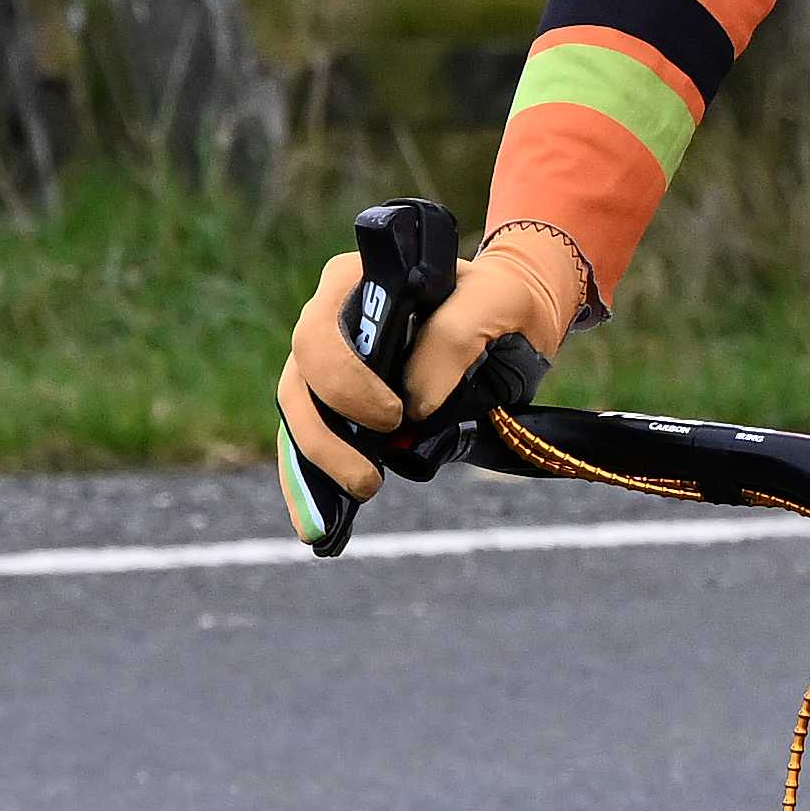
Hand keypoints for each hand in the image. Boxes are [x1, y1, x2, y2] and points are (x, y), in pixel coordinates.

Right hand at [270, 221, 591, 498]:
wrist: (511, 316)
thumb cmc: (500, 298)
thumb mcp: (495, 301)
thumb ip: (453, 339)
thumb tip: (415, 405)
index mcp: (353, 283)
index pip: (319, 336)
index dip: (345, 383)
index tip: (396, 416)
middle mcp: (330, 320)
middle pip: (298, 382)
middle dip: (324, 439)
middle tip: (372, 480)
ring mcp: (332, 363)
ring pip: (297, 415)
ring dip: (314, 467)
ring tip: (356, 499)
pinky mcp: (343, 402)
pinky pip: (314, 439)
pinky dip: (310, 482)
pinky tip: (321, 527)